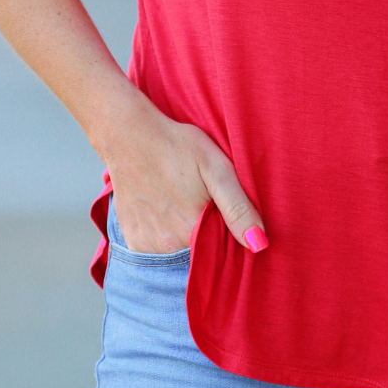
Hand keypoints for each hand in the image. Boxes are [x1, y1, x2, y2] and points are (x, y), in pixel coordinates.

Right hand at [103, 91, 267, 256]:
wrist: (129, 135)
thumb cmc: (177, 146)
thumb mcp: (216, 168)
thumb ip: (239, 208)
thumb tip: (259, 245)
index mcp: (193, 231)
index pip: (222, 252)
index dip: (228, 235)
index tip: (221, 210)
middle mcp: (167, 245)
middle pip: (199, 252)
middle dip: (207, 235)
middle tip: (200, 200)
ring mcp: (146, 244)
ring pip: (178, 252)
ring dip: (184, 236)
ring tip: (182, 202)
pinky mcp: (132, 238)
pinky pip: (155, 248)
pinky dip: (163, 235)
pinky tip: (164, 209)